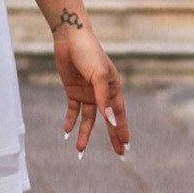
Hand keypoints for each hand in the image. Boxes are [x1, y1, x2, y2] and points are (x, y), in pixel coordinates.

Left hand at [53, 24, 128, 156]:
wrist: (70, 38)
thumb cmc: (89, 52)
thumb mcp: (99, 75)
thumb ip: (103, 98)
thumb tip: (110, 120)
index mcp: (113, 87)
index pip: (119, 113)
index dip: (122, 129)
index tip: (126, 146)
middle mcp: (101, 92)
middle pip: (106, 119)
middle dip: (111, 136)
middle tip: (118, 154)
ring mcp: (87, 92)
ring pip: (88, 118)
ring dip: (84, 133)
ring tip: (80, 149)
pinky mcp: (73, 90)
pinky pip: (73, 110)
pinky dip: (70, 120)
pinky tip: (67, 131)